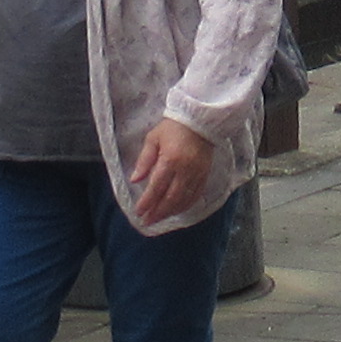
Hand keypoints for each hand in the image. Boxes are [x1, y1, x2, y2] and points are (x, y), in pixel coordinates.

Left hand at [124, 115, 217, 232]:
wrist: (200, 120)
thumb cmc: (172, 127)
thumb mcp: (153, 139)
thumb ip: (144, 160)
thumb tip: (135, 180)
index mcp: (170, 160)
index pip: (156, 187)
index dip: (147, 202)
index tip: (139, 212)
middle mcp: (185, 170)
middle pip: (171, 198)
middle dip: (158, 212)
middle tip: (147, 221)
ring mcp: (197, 174)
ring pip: (184, 200)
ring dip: (170, 212)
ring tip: (159, 218)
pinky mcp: (205, 175)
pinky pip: (195, 195)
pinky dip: (185, 206)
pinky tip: (176, 211)